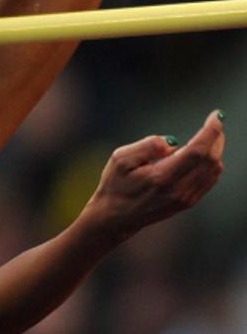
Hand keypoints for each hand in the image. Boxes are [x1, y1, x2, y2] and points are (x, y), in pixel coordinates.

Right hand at [87, 109, 225, 238]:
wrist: (115, 218)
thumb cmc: (115, 185)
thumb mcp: (120, 159)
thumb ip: (147, 145)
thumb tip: (172, 141)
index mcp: (161, 177)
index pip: (197, 151)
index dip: (210, 131)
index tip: (217, 115)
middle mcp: (177, 190)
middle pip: (210, 159)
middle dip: (216, 137)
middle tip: (213, 123)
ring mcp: (185, 198)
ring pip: (214, 169)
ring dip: (215, 150)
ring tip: (206, 138)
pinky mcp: (188, 202)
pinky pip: (210, 179)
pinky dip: (211, 163)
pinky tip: (202, 155)